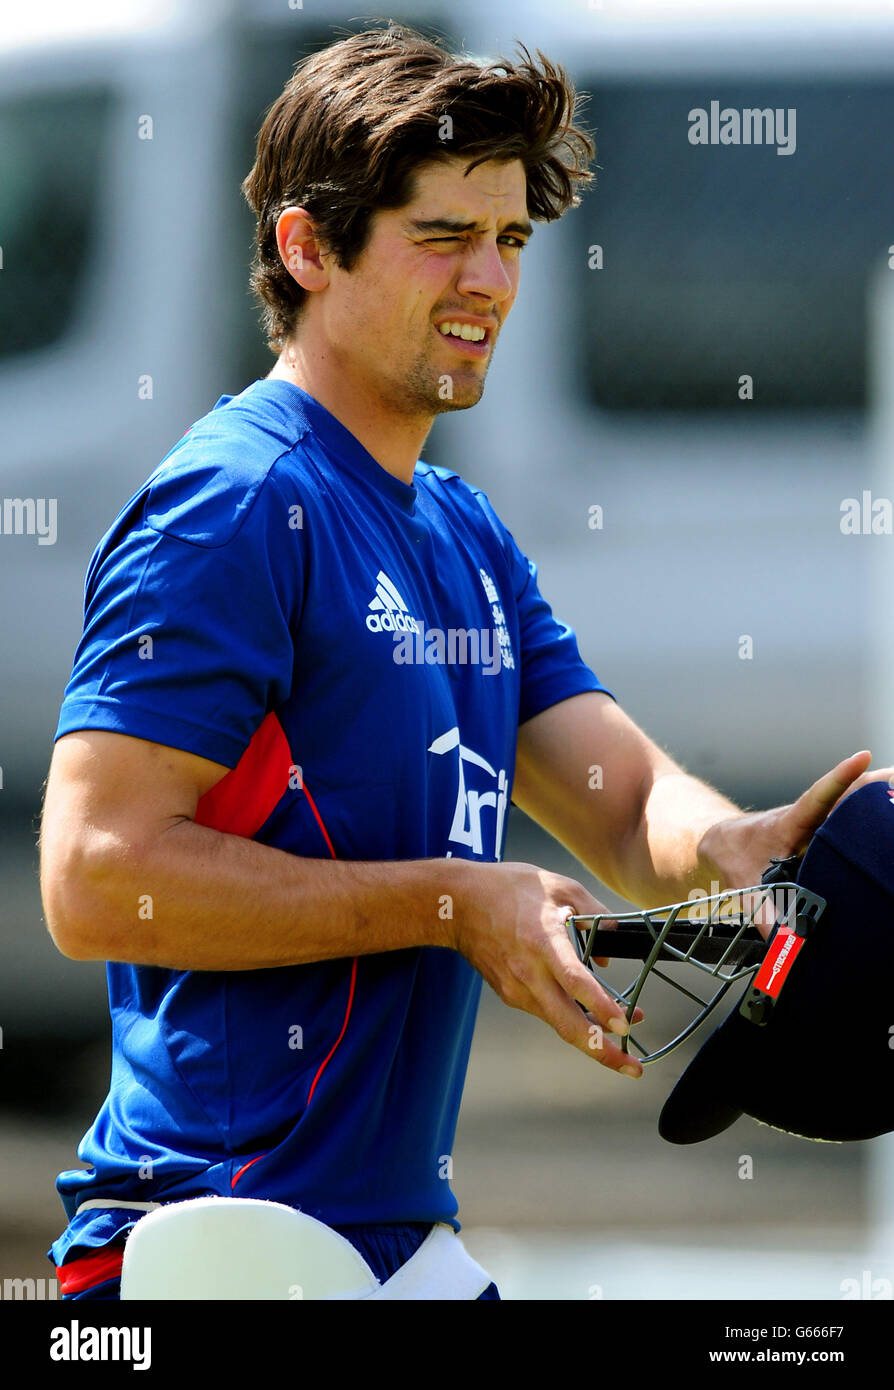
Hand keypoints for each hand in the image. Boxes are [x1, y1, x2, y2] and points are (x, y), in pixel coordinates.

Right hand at [451, 862, 644, 1077]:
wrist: (457, 904)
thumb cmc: (509, 889)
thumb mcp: (560, 886)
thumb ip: (595, 914)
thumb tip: (609, 952)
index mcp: (543, 941)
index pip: (575, 982)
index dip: (600, 1006)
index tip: (624, 1024)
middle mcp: (529, 973)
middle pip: (567, 1024)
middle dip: (602, 1052)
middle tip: (633, 1068)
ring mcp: (517, 989)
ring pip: (559, 1023)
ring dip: (592, 1034)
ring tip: (621, 1028)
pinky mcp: (510, 995)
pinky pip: (546, 1011)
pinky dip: (569, 1016)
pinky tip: (586, 1009)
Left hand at [699, 750, 892, 913]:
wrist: (723, 844)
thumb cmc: (735, 857)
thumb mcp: (743, 886)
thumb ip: (764, 914)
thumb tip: (784, 943)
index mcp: (790, 823)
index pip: (818, 797)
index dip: (840, 778)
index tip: (862, 758)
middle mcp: (810, 818)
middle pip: (849, 796)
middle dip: (876, 786)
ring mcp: (821, 823)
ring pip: (854, 803)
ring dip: (880, 796)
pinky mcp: (827, 832)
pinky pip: (854, 816)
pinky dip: (876, 811)